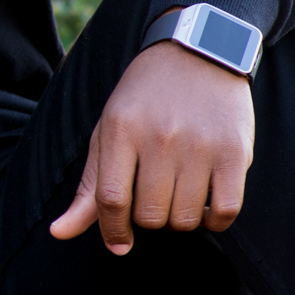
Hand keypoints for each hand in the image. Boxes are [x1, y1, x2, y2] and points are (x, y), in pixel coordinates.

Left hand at [49, 27, 254, 254]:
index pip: (111, 201)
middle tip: (153, 199)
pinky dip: (214, 220)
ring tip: (178, 196)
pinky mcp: (236, 151)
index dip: (112, 231)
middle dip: (148, 220)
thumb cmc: (144, 99)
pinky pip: (226, 211)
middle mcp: (160, 138)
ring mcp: (200, 145)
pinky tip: (206, 204)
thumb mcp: (107, 132)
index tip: (118, 242)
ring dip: (180, 219)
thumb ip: (88, 187)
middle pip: (151, 217)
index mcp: (120, 131)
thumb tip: (58, 233)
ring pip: (186, 219)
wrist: (198, 52)